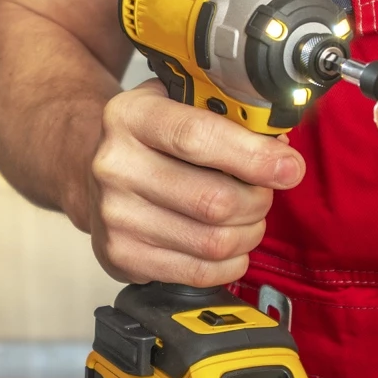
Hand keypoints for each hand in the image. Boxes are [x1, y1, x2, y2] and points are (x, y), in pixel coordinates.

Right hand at [82, 81, 305, 285]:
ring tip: (248, 218)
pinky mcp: (121, 255)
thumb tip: (280, 151)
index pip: (199, 138)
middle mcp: (115, 166)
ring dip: (248, 233)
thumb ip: (226, 117)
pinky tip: (230, 246)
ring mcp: (115, 215)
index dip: (254, 157)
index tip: (288, 167)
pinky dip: (230, 263)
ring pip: (213, 241)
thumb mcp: (177, 105)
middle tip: (265, 192)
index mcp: (130, 117)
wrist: (88, 169)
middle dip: (258, 200)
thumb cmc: (149, 138)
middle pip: (214, 200)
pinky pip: (198, 271)